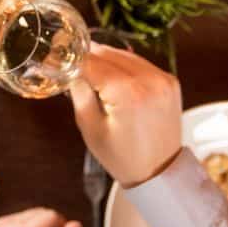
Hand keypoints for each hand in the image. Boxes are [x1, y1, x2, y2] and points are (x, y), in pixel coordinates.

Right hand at [69, 44, 182, 186]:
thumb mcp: (90, 128)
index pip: (92, 63)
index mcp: (127, 93)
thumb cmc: (123, 157)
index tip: (57, 58)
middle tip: (70, 61)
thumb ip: (79, 93)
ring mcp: (163, 79)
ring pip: (125, 55)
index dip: (72, 60)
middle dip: (88, 57)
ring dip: (106, 59)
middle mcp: (149, 80)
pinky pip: (141, 63)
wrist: (160, 172)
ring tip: (90, 69)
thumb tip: (70, 70)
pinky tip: (113, 76)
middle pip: (109, 54)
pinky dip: (124, 65)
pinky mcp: (170, 81)